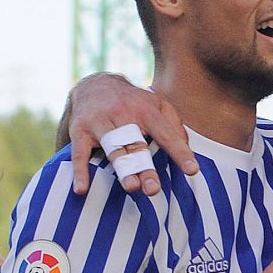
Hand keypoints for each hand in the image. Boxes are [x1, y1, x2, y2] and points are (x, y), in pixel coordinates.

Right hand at [64, 74, 192, 196]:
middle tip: (154, 188)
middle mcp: (123, 114)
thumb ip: (173, 124)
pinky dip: (80, 171)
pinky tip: (82, 189)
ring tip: (131, 186)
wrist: (94, 83)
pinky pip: (80, 153)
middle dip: (144, 165)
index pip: (165, 133)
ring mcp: (100, 122)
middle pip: (136, 144)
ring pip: (113, 149)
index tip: (192, 170)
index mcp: (145, 110)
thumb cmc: (133, 101)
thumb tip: (186, 147)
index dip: (179, 151)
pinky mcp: (79, 130)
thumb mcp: (157, 104)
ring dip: (122, 167)